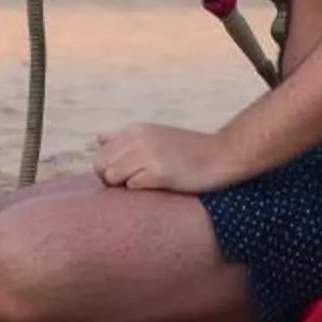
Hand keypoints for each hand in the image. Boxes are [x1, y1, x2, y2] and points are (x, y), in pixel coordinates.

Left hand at [92, 122, 242, 194]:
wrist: (223, 155)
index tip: (124, 181)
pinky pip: (132, 186)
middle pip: (101, 167)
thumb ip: (125, 138)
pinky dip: (140, 191)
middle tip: (133, 188)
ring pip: (112, 177)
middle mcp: (138, 139)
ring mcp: (148, 154)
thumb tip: (99, 138)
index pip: (100, 156)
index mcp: (135, 130)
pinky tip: (157, 188)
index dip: (107, 173)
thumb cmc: (189, 150)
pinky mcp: (159, 172)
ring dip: (124, 187)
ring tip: (145, 188)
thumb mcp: (154, 135)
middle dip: (111, 182)